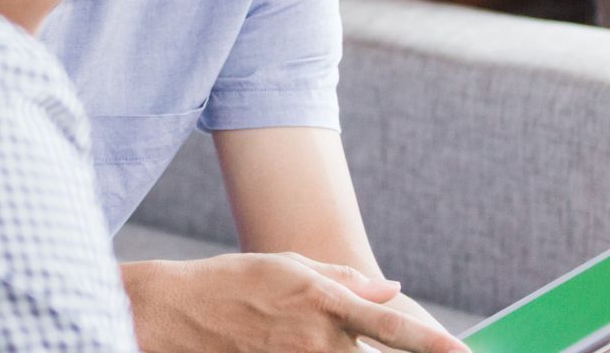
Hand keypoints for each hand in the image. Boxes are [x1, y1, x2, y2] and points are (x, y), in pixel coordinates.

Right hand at [122, 252, 469, 352]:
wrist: (175, 314)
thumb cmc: (235, 281)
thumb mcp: (292, 266)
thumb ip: (347, 281)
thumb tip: (394, 290)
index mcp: (326, 303)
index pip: (393, 330)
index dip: (434, 345)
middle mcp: (317, 340)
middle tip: (419, 348)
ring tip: (317, 334)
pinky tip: (305, 344)